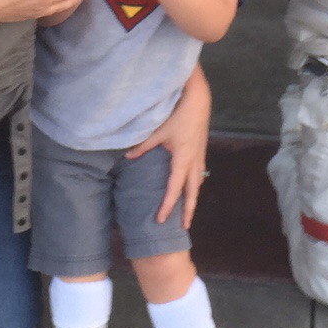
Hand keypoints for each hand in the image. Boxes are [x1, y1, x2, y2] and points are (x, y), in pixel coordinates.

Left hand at [126, 62, 211, 227]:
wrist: (198, 100)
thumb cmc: (178, 114)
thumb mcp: (158, 130)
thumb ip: (142, 146)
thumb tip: (127, 157)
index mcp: (183, 159)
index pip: (174, 189)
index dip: (168, 206)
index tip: (160, 220)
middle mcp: (194, 161)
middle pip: (193, 192)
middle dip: (189, 210)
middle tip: (184, 227)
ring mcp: (200, 156)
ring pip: (197, 183)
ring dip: (193, 198)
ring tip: (187, 211)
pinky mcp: (201, 150)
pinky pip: (199, 173)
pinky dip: (194, 184)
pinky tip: (191, 186)